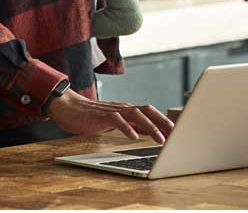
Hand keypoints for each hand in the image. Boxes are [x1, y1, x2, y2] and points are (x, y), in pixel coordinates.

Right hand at [48, 90, 173, 143]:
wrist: (68, 107)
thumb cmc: (91, 116)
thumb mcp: (115, 122)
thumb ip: (131, 125)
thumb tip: (149, 133)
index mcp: (128, 110)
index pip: (151, 113)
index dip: (165, 121)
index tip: (178, 132)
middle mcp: (124, 108)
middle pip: (149, 111)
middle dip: (164, 122)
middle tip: (177, 134)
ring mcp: (113, 110)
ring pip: (137, 115)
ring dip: (151, 127)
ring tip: (161, 140)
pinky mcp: (101, 115)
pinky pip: (117, 120)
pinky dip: (127, 128)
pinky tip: (133, 137)